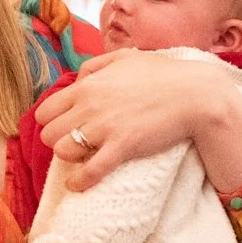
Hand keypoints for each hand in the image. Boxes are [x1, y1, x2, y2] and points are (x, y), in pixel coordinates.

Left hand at [35, 49, 241, 192]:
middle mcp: (89, 106)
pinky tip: (78, 185)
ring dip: (70, 158)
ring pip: (63, 151)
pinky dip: (79, 181)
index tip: (65, 127)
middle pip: (49, 134)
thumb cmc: (163, 74)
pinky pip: (89, 171)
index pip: (46, 111)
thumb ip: (96, 66)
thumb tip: (78, 78)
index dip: (53, 122)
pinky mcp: (122, 146)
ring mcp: (104, 127)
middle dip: (59, 140)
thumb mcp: (125, 58)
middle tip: (76, 143)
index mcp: (87, 86)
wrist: (195, 94)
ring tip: (83, 157)